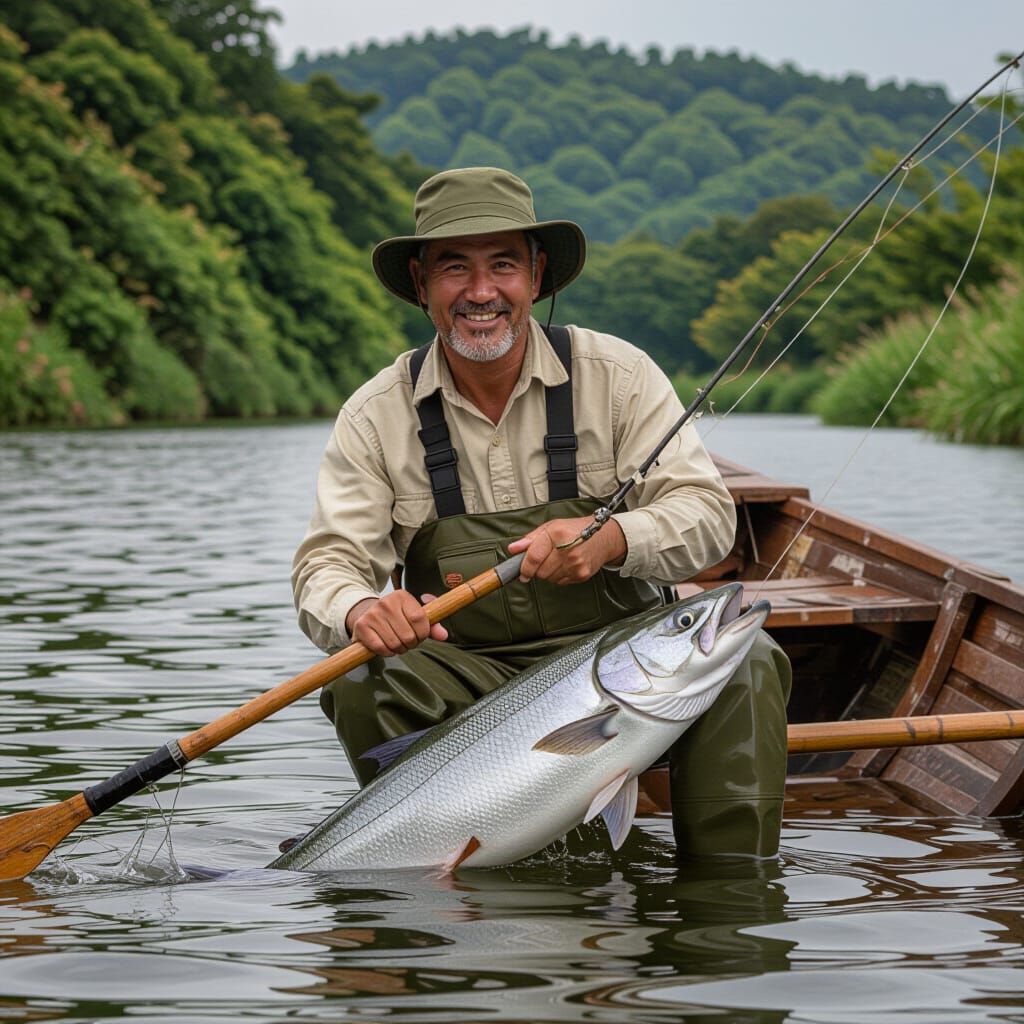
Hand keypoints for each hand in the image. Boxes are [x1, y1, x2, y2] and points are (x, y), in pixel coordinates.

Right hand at [346, 590, 447, 655]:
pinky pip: (380, 648)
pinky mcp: (361, 626)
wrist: (366, 613)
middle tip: (407, 641)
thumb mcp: (414, 615)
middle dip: (411, 643)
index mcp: (402, 596)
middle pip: (408, 635)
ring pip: (395, 644)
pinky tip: (386, 646)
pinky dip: (386, 652)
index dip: (423, 633)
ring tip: (397, 643)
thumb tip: (443, 635)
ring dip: (399, 649)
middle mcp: (386, 602)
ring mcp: (372, 614)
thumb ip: (432, 625)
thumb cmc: (396, 616)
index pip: (420, 619)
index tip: (420, 635)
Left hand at [506, 516, 625, 584]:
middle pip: (540, 571)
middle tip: (545, 558)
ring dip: (548, 572)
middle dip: (538, 568)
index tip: (522, 572)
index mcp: (557, 534)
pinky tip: (566, 565)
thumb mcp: (551, 527)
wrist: (605, 537)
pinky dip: (559, 576)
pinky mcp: (581, 575)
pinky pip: (560, 582)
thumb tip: (513, 549)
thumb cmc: (577, 530)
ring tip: (558, 559)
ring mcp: (575, 564)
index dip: (524, 567)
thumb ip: (530, 539)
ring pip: (549, 578)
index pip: (533, 557)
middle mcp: (567, 549)